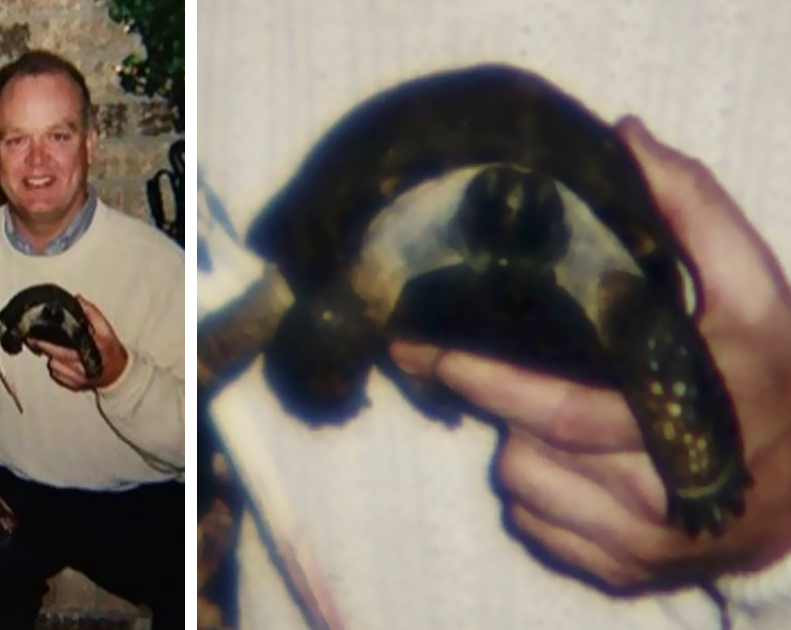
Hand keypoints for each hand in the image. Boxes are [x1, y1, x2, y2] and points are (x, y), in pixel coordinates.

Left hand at [28, 295, 128, 390]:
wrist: (117, 374)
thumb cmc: (110, 350)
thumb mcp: (106, 329)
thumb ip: (93, 313)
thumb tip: (78, 299)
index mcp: (93, 348)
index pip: (66, 345)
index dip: (49, 342)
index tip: (37, 335)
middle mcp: (84, 365)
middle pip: (56, 355)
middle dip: (43, 346)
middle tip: (34, 339)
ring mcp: (79, 377)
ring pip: (54, 365)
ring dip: (51, 357)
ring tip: (53, 350)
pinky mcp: (74, 386)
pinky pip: (57, 375)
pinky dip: (56, 368)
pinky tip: (61, 362)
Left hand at [388, 115, 790, 587]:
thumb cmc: (773, 376)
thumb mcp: (755, 289)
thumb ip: (695, 210)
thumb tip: (625, 136)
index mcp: (697, 404)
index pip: (565, 405)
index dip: (490, 381)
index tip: (434, 352)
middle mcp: (669, 482)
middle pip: (534, 448)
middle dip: (481, 399)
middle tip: (440, 360)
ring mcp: (647, 538)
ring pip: (527, 485)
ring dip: (519, 446)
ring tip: (546, 412)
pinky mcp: (628, 571)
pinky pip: (540, 528)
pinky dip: (538, 494)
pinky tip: (570, 464)